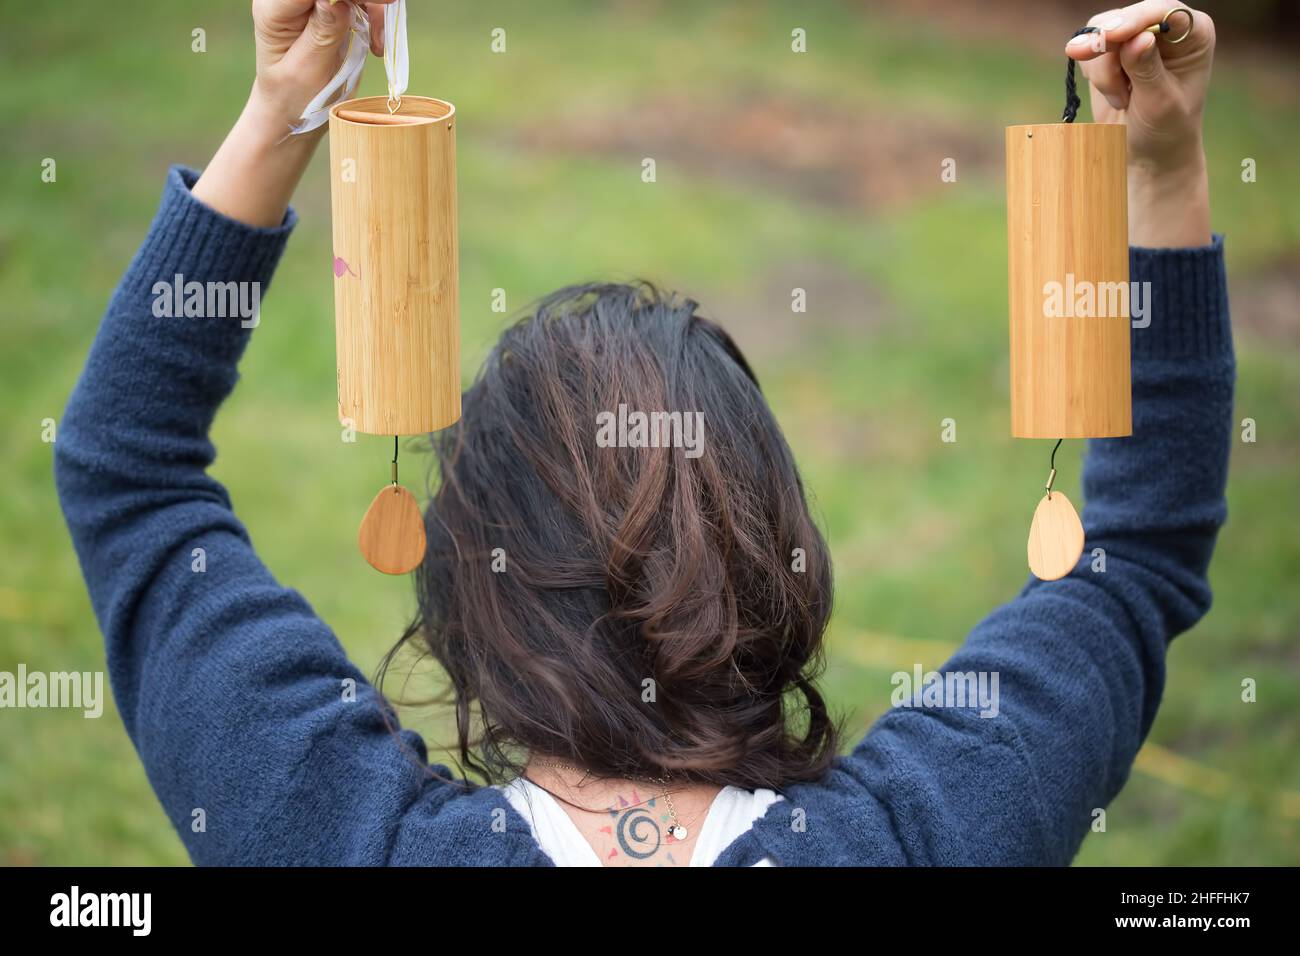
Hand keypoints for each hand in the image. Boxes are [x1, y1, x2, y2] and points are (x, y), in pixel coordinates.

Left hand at [193, 0, 394, 227]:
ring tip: (379, 42)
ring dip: (373, 6)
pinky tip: (376, 42)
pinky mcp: (330, 7)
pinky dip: (375, 15)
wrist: (295, 111)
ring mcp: (311, 2)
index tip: (378, 1)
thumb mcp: (307, 71)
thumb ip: (322, 33)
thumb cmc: (294, 99)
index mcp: (274, 10)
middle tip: (390, 7)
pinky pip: (359, 0)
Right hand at [1067, 2, 1214, 246]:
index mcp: (1193, 34)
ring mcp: (1136, 40)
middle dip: (1107, 45)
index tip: (1112, 36)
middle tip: (1087, 62)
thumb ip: (1147, 68)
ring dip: (1102, 68)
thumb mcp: (1161, 102)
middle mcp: (1166, 30)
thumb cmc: (1166, 130)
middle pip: (1126, 17)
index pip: (1163, 11)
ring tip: (1120, 98)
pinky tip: (1113, 95)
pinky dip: (1093, 73)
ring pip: (1101, 33)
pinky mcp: (1112, 55)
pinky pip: (1090, 51)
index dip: (1135, 19)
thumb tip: (1138, 38)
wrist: (1148, 154)